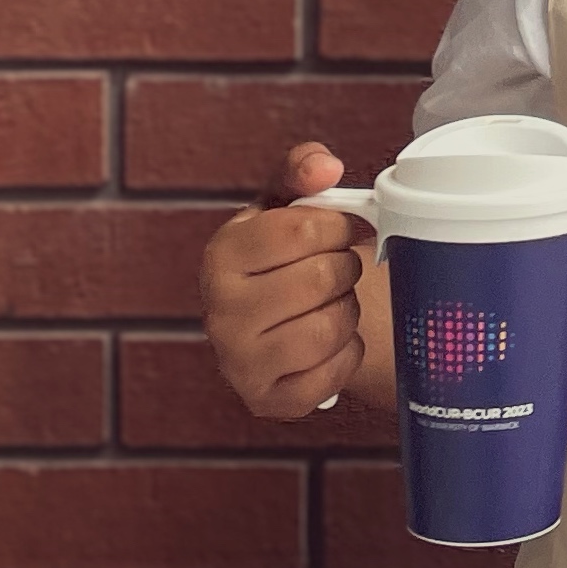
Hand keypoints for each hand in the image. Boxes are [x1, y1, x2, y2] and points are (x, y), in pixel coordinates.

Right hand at [200, 140, 368, 419]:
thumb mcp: (286, 207)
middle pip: (323, 278)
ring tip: (329, 305)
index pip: (305, 229)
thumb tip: (325, 167)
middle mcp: (220, 312)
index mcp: (221, 255)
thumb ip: (301, 172)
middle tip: (334, 272)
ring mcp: (239, 362)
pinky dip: (346, 355)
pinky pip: (334, 374)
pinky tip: (329, 345)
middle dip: (344, 270)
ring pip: (331, 328)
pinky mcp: (268, 400)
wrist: (280, 322)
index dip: (336, 226)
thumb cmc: (285, 259)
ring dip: (347, 312)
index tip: (334, 232)